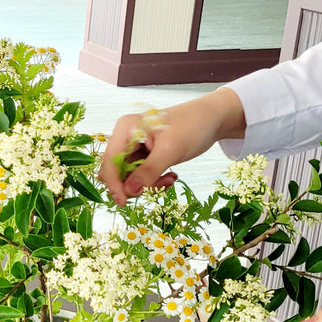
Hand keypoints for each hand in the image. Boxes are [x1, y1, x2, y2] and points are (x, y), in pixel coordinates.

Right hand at [97, 87, 245, 204]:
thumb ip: (148, 172)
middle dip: (134, 184)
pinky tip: (171, 175)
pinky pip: (140, 177)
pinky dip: (154, 181)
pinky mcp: (144, 156)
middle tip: (159, 186)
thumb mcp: (170, 150)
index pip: (110, 161)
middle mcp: (125, 137)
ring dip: (148, 184)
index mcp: (125, 129)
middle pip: (116, 172)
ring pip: (129, 177)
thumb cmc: (192, 126)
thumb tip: (128, 192)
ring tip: (170, 179)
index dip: (114, 183)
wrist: (211, 119)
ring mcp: (134, 147)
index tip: (123, 203)